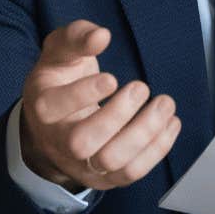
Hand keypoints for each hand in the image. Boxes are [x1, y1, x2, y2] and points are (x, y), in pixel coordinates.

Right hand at [19, 19, 180, 191]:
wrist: (54, 127)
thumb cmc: (60, 81)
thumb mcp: (60, 52)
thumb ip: (77, 37)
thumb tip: (101, 35)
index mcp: (43, 107)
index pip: (55, 107)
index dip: (84, 94)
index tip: (112, 78)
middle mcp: (57, 141)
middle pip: (81, 142)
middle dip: (117, 116)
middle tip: (141, 88)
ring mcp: (81, 164)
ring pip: (111, 162)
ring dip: (144, 133)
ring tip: (165, 104)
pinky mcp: (105, 177)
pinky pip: (131, 173)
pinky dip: (157, 149)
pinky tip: (171, 123)